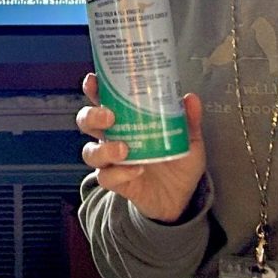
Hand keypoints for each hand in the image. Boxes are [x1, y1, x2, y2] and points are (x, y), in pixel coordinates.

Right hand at [76, 72, 206, 223]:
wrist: (181, 198)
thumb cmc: (178, 162)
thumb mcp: (189, 139)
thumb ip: (189, 120)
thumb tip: (190, 98)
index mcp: (125, 119)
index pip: (101, 99)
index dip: (93, 89)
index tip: (94, 80)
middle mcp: (112, 137)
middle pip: (86, 122)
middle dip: (92, 116)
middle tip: (110, 116)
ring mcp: (112, 161)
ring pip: (90, 152)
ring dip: (104, 148)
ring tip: (124, 148)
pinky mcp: (116, 183)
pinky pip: (106, 177)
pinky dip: (119, 173)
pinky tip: (137, 169)